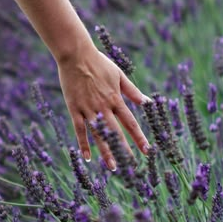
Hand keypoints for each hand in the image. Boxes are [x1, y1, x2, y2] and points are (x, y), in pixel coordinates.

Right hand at [57, 45, 150, 169]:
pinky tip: (87, 158)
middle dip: (125, 150)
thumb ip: (132, 91)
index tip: (147, 150)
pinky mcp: (74, 109)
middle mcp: (103, 107)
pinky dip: (84, 144)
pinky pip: (80, 130)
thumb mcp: (119, 75)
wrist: (75, 55)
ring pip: (99, 135)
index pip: (131, 123)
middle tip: (132, 167)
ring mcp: (88, 109)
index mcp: (116, 99)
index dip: (139, 138)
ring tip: (113, 166)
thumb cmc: (99, 62)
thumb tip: (147, 102)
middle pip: (116, 132)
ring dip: (106, 151)